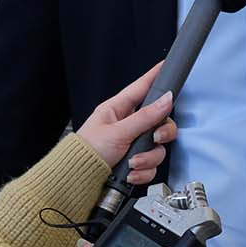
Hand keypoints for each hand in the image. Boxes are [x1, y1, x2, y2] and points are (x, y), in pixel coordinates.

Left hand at [77, 63, 178, 184]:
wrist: (79, 181)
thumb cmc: (87, 153)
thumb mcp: (118, 132)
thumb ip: (145, 117)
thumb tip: (166, 100)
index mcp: (119, 110)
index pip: (141, 87)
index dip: (154, 76)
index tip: (166, 65)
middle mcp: (128, 125)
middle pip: (160, 122)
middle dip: (161, 134)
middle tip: (155, 138)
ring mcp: (133, 145)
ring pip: (157, 147)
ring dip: (147, 158)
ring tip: (132, 163)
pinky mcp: (135, 163)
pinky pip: (151, 166)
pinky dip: (143, 172)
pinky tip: (131, 173)